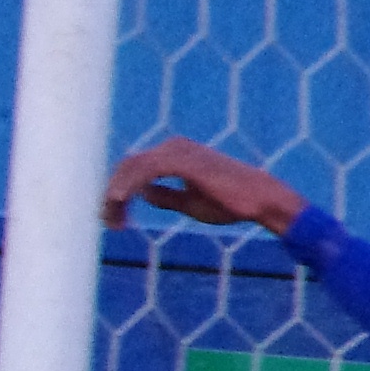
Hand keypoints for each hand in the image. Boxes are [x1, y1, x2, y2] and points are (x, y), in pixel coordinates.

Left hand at [102, 137, 307, 234]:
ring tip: (112, 220)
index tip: (111, 219)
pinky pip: (145, 171)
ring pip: (131, 169)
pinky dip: (129, 185)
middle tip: (107, 223)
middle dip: (111, 196)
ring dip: (116, 195)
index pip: (134, 170)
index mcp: (174, 154)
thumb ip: (165, 196)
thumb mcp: (189, 202)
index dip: (117, 193)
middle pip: (127, 167)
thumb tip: (142, 193)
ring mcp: (178, 151)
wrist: (262, 200)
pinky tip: (118, 201)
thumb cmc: (231, 202)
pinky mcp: (183, 161)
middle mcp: (173, 147)